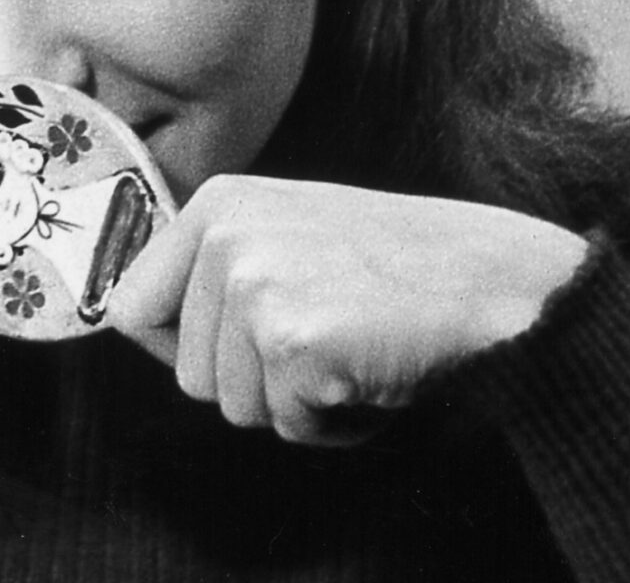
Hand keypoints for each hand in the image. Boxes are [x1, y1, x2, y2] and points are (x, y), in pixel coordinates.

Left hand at [105, 174, 588, 445]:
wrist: (499, 282)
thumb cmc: (400, 268)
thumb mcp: (291, 233)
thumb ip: (218, 267)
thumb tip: (131, 322)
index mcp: (218, 204)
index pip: (130, 308)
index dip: (179, 348)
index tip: (239, 347)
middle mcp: (226, 236)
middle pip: (185, 375)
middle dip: (253, 383)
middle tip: (326, 343)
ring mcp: (257, 286)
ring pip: (233, 407)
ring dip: (294, 405)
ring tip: (352, 352)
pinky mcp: (293, 342)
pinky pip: (288, 426)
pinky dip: (333, 423)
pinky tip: (372, 374)